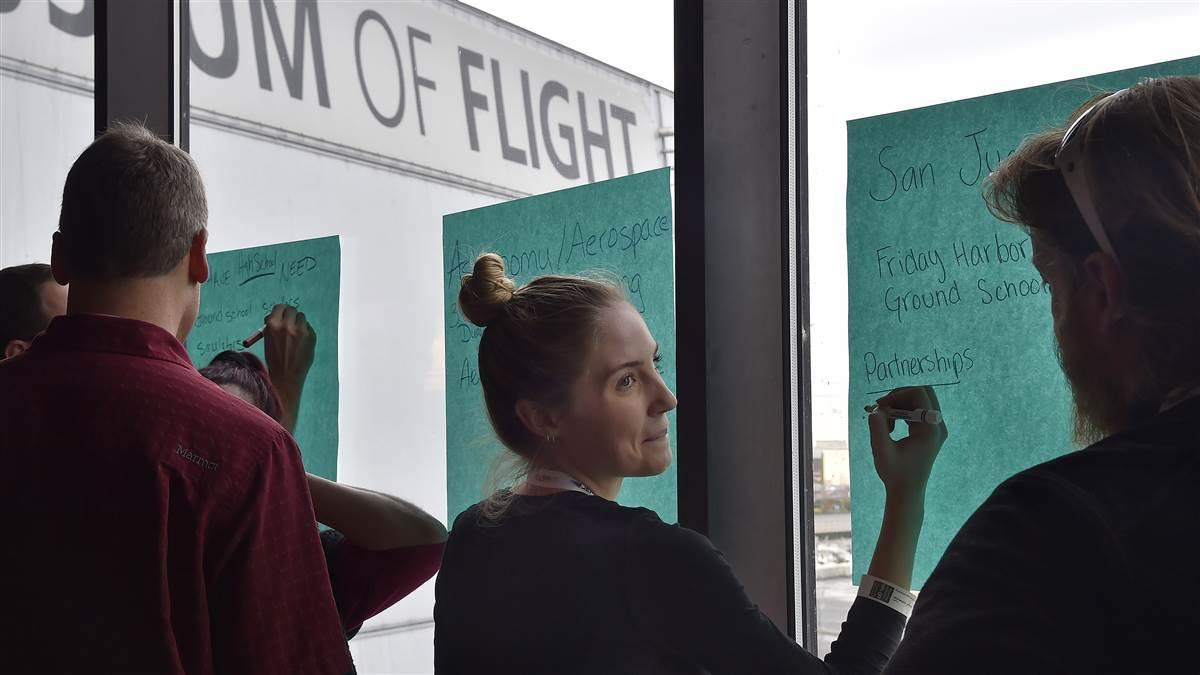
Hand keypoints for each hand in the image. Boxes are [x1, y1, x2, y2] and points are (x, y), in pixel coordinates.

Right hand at [263, 304, 315, 401]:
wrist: (286, 376)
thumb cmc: (274, 358)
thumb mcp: (268, 339)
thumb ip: (273, 326)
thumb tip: (279, 315)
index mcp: (273, 324)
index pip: (280, 307)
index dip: (281, 311)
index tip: (282, 315)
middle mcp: (288, 325)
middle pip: (292, 310)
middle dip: (290, 315)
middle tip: (289, 323)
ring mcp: (301, 330)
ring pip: (302, 317)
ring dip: (298, 323)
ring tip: (295, 335)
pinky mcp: (311, 336)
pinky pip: (309, 328)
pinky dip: (305, 332)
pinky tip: (301, 343)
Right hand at [868, 385, 946, 502]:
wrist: (907, 492)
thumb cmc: (895, 474)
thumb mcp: (881, 450)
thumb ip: (877, 428)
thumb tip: (875, 410)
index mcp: (930, 429)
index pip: (919, 394)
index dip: (897, 394)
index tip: (880, 407)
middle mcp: (938, 426)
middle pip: (923, 393)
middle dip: (900, 396)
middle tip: (882, 409)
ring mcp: (937, 429)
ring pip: (921, 400)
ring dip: (900, 404)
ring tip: (885, 422)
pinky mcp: (932, 432)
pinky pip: (920, 411)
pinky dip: (903, 412)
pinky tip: (891, 427)